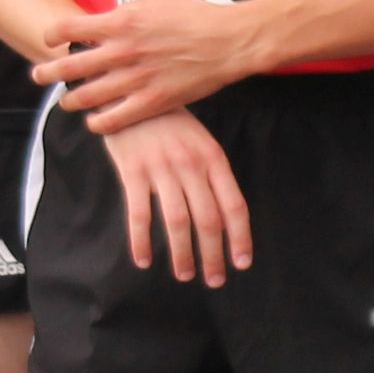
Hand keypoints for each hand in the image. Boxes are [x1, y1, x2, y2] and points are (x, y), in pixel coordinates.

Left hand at [34, 0, 266, 133]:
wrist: (227, 42)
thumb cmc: (195, 17)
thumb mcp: (155, 1)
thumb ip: (125, 12)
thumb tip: (105, 20)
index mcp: (121, 22)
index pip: (69, 28)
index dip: (54, 35)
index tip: (50, 40)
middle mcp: (123, 51)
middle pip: (70, 66)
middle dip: (49, 72)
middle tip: (39, 76)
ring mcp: (136, 79)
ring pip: (87, 96)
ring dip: (70, 100)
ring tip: (66, 101)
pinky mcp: (152, 102)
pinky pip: (115, 119)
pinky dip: (99, 122)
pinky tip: (94, 121)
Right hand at [97, 108, 251, 282]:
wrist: (131, 92)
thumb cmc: (170, 122)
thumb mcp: (201, 141)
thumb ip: (212, 175)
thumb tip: (225, 218)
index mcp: (213, 158)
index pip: (234, 205)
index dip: (240, 237)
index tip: (241, 263)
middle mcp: (191, 165)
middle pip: (208, 220)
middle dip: (213, 255)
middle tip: (214, 280)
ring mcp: (161, 169)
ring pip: (177, 222)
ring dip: (182, 254)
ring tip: (185, 274)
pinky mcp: (132, 172)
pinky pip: (139, 215)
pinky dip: (141, 241)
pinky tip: (143, 261)